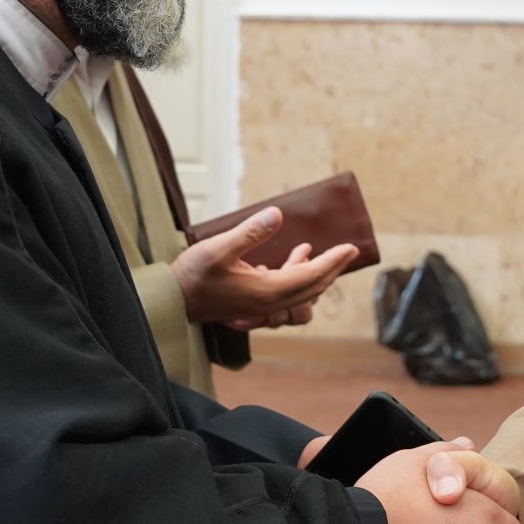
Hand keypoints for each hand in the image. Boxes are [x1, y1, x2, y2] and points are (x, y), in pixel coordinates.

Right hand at [173, 208, 361, 329]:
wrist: (172, 302)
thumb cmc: (193, 275)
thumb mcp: (219, 247)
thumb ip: (250, 232)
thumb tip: (277, 214)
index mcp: (266, 291)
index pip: (311, 276)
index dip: (333, 262)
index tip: (351, 248)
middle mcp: (268, 305)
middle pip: (312, 289)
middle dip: (331, 269)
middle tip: (345, 252)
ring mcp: (259, 309)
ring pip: (299, 297)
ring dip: (309, 276)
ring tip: (303, 250)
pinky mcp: (251, 308)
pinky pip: (283, 299)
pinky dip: (291, 281)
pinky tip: (278, 264)